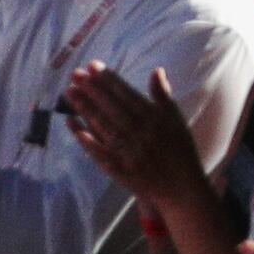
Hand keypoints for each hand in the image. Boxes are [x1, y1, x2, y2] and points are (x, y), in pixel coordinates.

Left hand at [59, 61, 206, 198]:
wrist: (182, 188)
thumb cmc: (181, 150)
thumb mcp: (176, 119)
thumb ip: (164, 95)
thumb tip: (156, 70)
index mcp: (154, 118)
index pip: (126, 94)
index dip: (108, 79)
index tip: (92, 66)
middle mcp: (141, 133)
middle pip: (111, 107)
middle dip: (92, 89)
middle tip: (75, 74)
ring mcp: (130, 152)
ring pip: (103, 125)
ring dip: (85, 108)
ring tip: (70, 93)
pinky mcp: (122, 170)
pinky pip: (101, 152)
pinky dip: (87, 139)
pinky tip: (73, 126)